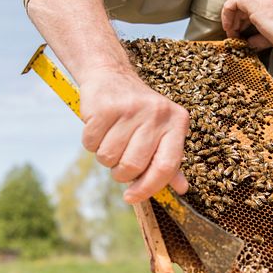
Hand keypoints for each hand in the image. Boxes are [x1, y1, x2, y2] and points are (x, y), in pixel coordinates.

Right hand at [78, 70, 189, 203]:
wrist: (111, 75)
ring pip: (109, 157)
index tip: (132, 197)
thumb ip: (170, 160)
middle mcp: (157, 114)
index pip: (166, 166)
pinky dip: (91, 143)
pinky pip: (91, 144)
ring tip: (110, 140)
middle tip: (118, 164)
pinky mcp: (105, 107)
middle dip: (121, 174)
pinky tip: (99, 129)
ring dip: (105, 157)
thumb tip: (181, 189)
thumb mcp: (161, 131)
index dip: (148, 188)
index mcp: (177, 122)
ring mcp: (131, 109)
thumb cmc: (139, 111)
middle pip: (134, 165)